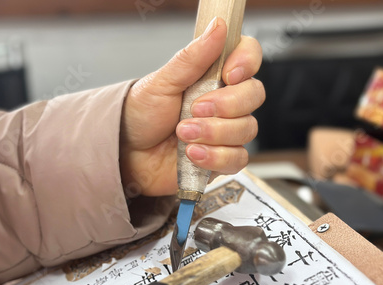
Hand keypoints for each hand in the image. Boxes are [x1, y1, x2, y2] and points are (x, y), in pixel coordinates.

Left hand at [120, 17, 264, 196]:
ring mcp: (225, 130)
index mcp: (212, 76)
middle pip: (254, 95)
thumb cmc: (141, 115)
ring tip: (183, 133)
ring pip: (247, 129)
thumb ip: (192, 58)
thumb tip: (218, 27)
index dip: (246, 63)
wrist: (127, 153)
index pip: (248, 57)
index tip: (227, 74)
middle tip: (194, 109)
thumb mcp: (162, 82)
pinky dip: (215, 157)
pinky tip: (192, 153)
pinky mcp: (222, 158)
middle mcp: (224, 101)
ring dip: (213, 133)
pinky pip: (237, 159)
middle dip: (225, 105)